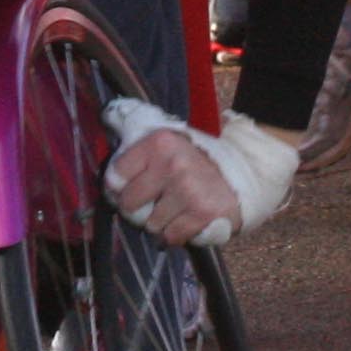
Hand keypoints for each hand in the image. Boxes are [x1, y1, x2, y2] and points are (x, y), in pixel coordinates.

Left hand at [99, 98, 299, 248]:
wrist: (245, 172)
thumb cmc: (196, 159)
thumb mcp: (167, 139)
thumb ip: (136, 132)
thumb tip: (105, 113)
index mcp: (159, 143)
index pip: (115, 175)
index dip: (117, 188)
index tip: (127, 189)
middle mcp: (171, 165)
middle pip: (129, 204)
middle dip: (137, 209)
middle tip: (151, 203)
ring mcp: (188, 191)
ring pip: (150, 224)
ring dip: (158, 224)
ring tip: (173, 210)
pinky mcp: (202, 214)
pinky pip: (171, 237)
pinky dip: (174, 235)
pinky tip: (184, 222)